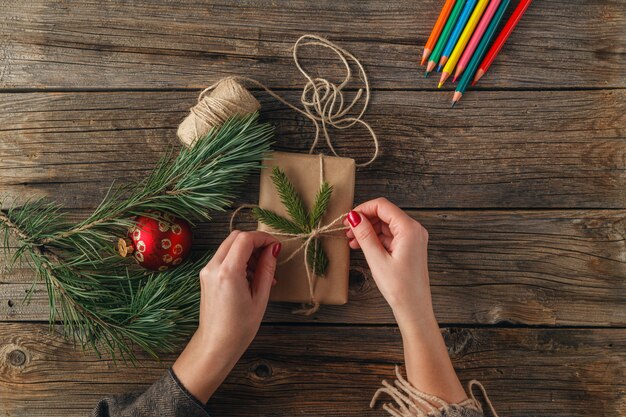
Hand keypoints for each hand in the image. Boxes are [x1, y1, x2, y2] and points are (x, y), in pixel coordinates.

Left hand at [172, 230, 280, 403]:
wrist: (215, 346)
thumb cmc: (239, 328)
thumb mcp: (260, 297)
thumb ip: (267, 269)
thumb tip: (274, 249)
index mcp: (228, 272)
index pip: (245, 239)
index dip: (264, 238)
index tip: (276, 247)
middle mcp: (213, 267)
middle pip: (235, 237)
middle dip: (255, 242)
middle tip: (271, 257)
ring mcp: (207, 271)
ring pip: (229, 246)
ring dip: (248, 251)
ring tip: (263, 272)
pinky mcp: (206, 276)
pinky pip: (224, 258)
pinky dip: (239, 259)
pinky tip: (252, 277)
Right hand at [345, 198, 466, 403]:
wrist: (414, 308)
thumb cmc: (399, 287)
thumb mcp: (377, 259)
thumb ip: (364, 235)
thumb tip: (354, 217)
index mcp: (409, 229)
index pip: (382, 206)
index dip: (363, 209)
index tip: (347, 219)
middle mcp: (414, 230)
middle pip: (384, 214)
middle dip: (364, 220)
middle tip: (346, 231)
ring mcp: (413, 239)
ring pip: (386, 225)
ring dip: (368, 230)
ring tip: (351, 241)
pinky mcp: (410, 247)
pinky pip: (390, 236)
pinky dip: (375, 239)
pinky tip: (362, 247)